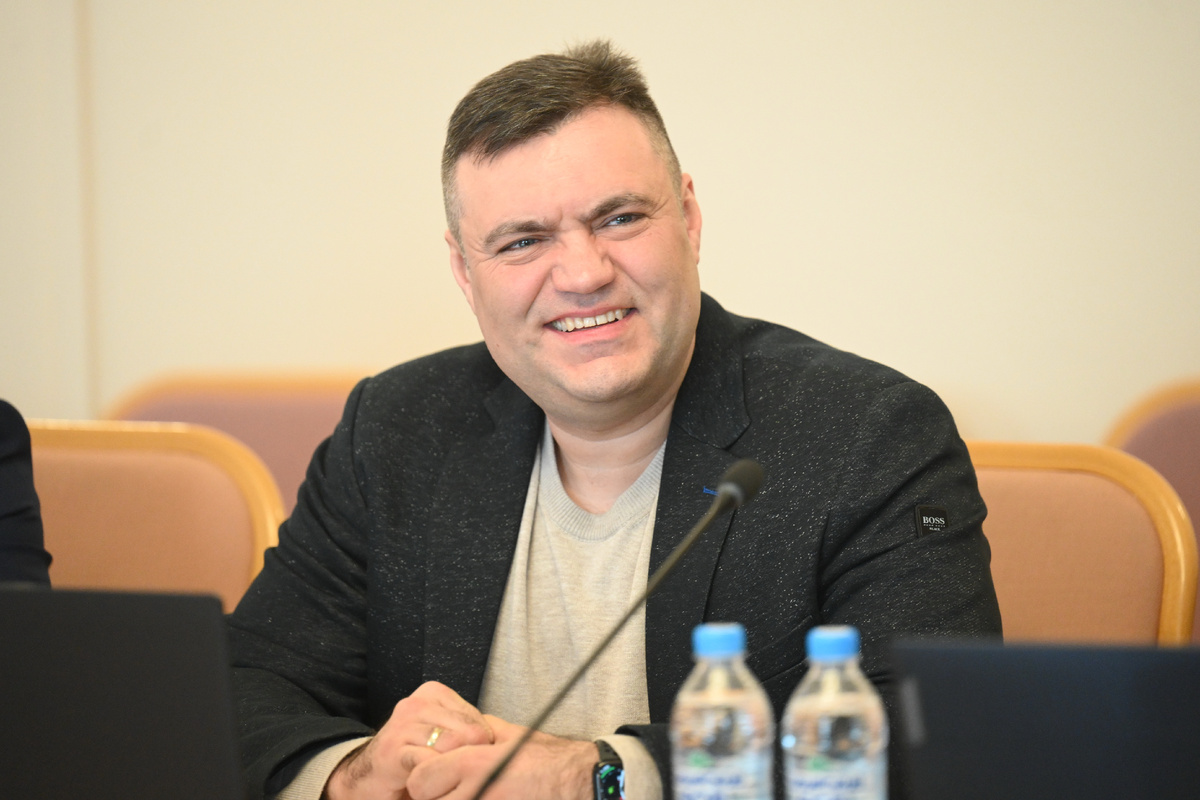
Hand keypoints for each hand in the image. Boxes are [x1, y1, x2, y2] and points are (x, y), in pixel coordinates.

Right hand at [325, 682, 494, 799]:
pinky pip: (429, 764)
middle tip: (454, 771)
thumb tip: (498, 743)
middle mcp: (417, 703)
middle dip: (468, 757)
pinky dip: (434, 779)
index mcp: (434, 693)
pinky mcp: (393, 751)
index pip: (479, 719)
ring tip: (441, 777)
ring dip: (450, 769)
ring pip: (452, 746)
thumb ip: (468, 731)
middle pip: (470, 731)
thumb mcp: (445, 736)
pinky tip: (426, 782)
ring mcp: (403, 725)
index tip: (464, 758)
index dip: (480, 746)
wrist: (368, 777)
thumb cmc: (413, 757)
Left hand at [404, 715, 595, 799]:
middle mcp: (475, 791)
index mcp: (473, 763)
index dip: (425, 777)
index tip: (435, 775)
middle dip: (436, 794)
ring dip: (453, 799)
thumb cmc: (547, 760)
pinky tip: (490, 797)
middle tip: (452, 787)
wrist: (577, 783)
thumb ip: (477, 733)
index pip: (420, 780)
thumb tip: (456, 732)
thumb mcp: (508, 734)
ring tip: (472, 790)